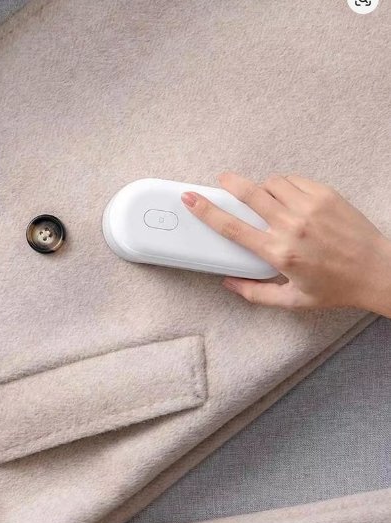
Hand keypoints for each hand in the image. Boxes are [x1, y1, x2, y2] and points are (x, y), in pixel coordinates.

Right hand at [181, 173, 390, 313]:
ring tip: (262, 196)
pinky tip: (286, 195)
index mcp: (279, 253)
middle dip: (230, 183)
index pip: (233, 228)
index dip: (207, 211)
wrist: (378, 272)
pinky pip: (295, 180)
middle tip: (222, 180)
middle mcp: (292, 227)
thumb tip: (228, 284)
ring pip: (272, 183)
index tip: (192, 199)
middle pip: (249, 194)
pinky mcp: (327, 196)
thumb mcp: (293, 300)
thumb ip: (255, 293)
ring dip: (261, 186)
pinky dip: (284, 184)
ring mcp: (311, 208)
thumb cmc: (336, 288)